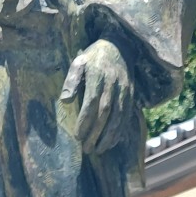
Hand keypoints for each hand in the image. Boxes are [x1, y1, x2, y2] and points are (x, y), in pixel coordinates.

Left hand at [61, 39, 133, 153]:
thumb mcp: (79, 63)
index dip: (85, 121)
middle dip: (96, 133)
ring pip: (118, 117)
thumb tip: (64, 100)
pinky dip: (120, 130)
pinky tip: (112, 142)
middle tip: (87, 149)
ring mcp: (124, 91)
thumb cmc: (94, 57)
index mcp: (98, 77)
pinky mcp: (130, 95)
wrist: (120, 46)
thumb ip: (71, 81)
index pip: (91, 103)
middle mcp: (113, 85)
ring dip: (109, 136)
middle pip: (105, 113)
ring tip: (99, 150)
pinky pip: (126, 116)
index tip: (78, 136)